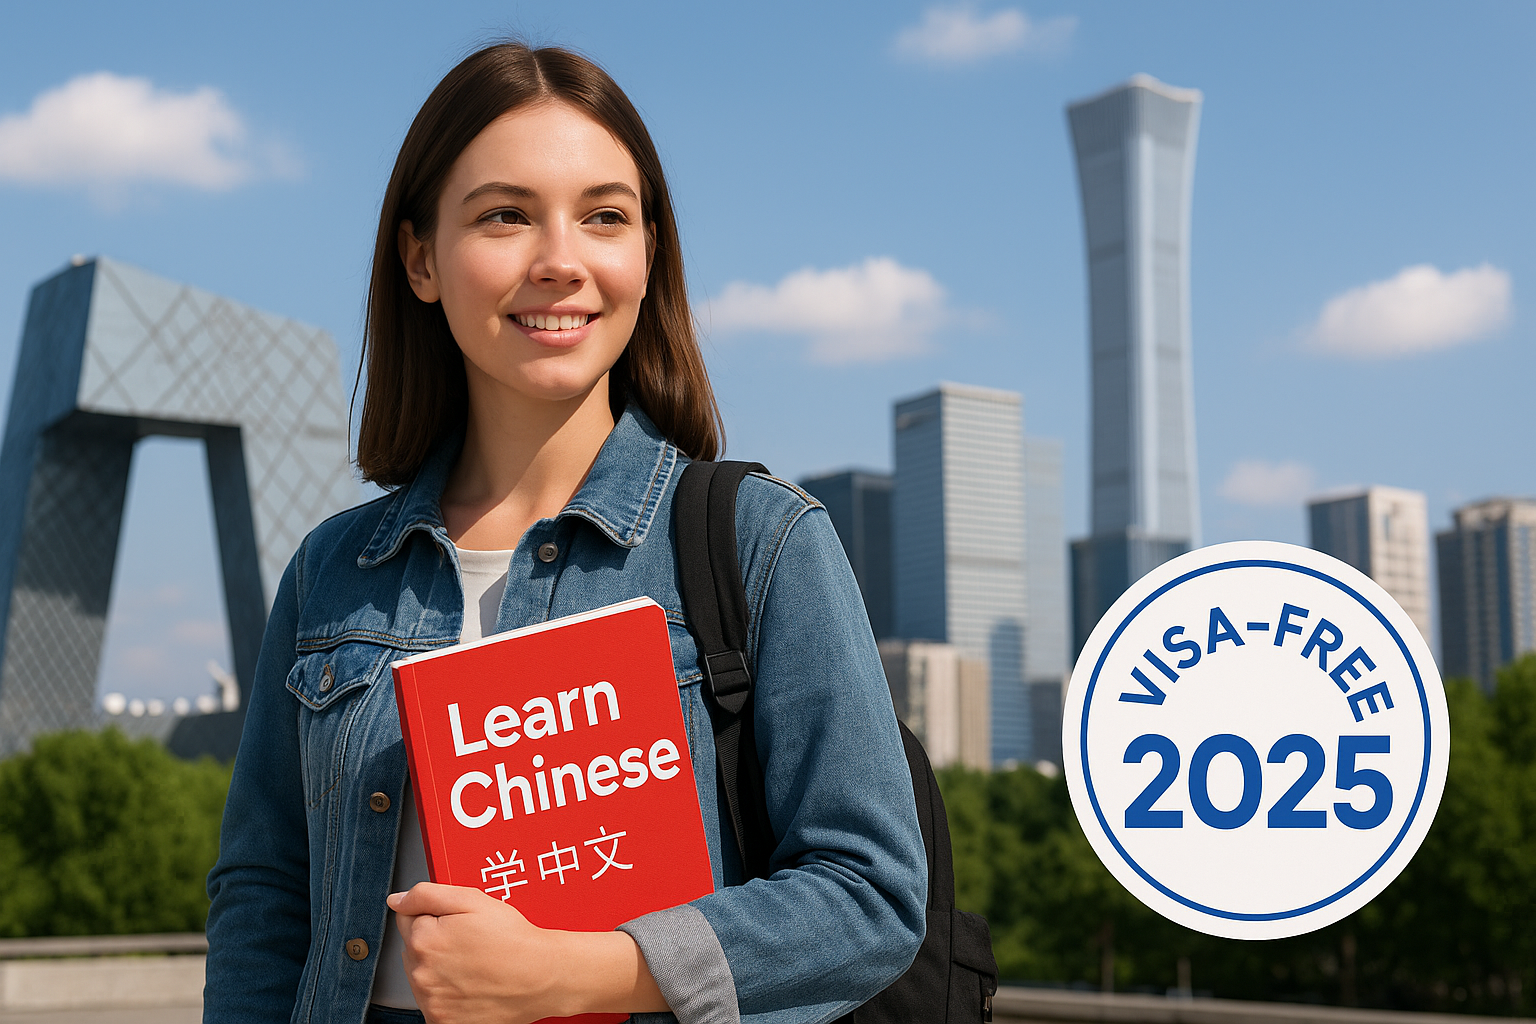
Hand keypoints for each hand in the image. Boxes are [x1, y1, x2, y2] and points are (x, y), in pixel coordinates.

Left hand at [388, 882, 666, 1022]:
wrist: (542, 977)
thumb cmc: (513, 939)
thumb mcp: (473, 900)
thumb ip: (428, 895)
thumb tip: (397, 900)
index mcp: (423, 939)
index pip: (408, 918)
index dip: (436, 915)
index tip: (459, 923)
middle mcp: (421, 973)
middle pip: (414, 948)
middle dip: (435, 941)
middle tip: (470, 942)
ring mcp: (431, 1001)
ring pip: (422, 975)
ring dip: (439, 968)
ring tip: (474, 964)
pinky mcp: (442, 1021)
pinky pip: (433, 1000)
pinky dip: (447, 993)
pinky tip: (471, 983)